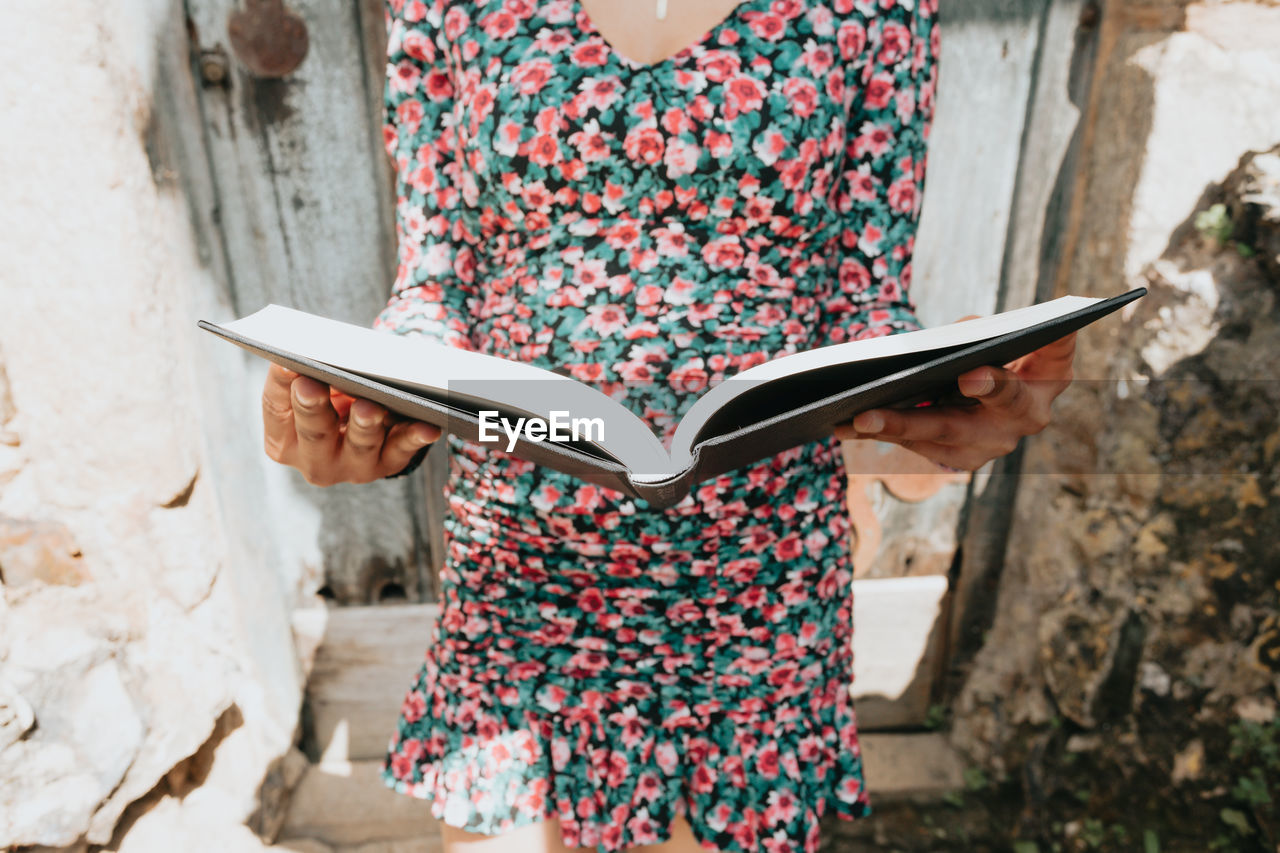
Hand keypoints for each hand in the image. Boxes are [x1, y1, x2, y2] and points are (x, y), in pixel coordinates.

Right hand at [261, 362, 440, 485]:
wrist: (366, 431)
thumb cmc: (332, 399)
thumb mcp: (314, 387)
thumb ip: (305, 372)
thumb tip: (308, 348)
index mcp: (283, 439)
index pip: (277, 409)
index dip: (280, 385)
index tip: (283, 362)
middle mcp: (314, 461)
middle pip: (314, 432)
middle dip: (313, 408)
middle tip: (312, 384)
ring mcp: (352, 467)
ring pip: (359, 446)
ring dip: (365, 425)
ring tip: (370, 407)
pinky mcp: (387, 465)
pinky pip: (403, 451)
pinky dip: (415, 438)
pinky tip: (428, 426)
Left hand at [833, 317, 1076, 470]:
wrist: (1015, 377)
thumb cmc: (1012, 341)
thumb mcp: (1014, 325)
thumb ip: (989, 329)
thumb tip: (954, 339)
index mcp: (1047, 384)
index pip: (1021, 382)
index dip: (996, 383)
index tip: (970, 375)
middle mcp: (1021, 423)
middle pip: (958, 427)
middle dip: (909, 422)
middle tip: (867, 416)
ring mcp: (990, 446)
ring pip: (929, 441)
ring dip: (885, 431)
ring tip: (846, 422)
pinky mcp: (962, 456)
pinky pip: (917, 445)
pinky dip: (883, 432)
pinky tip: (846, 424)